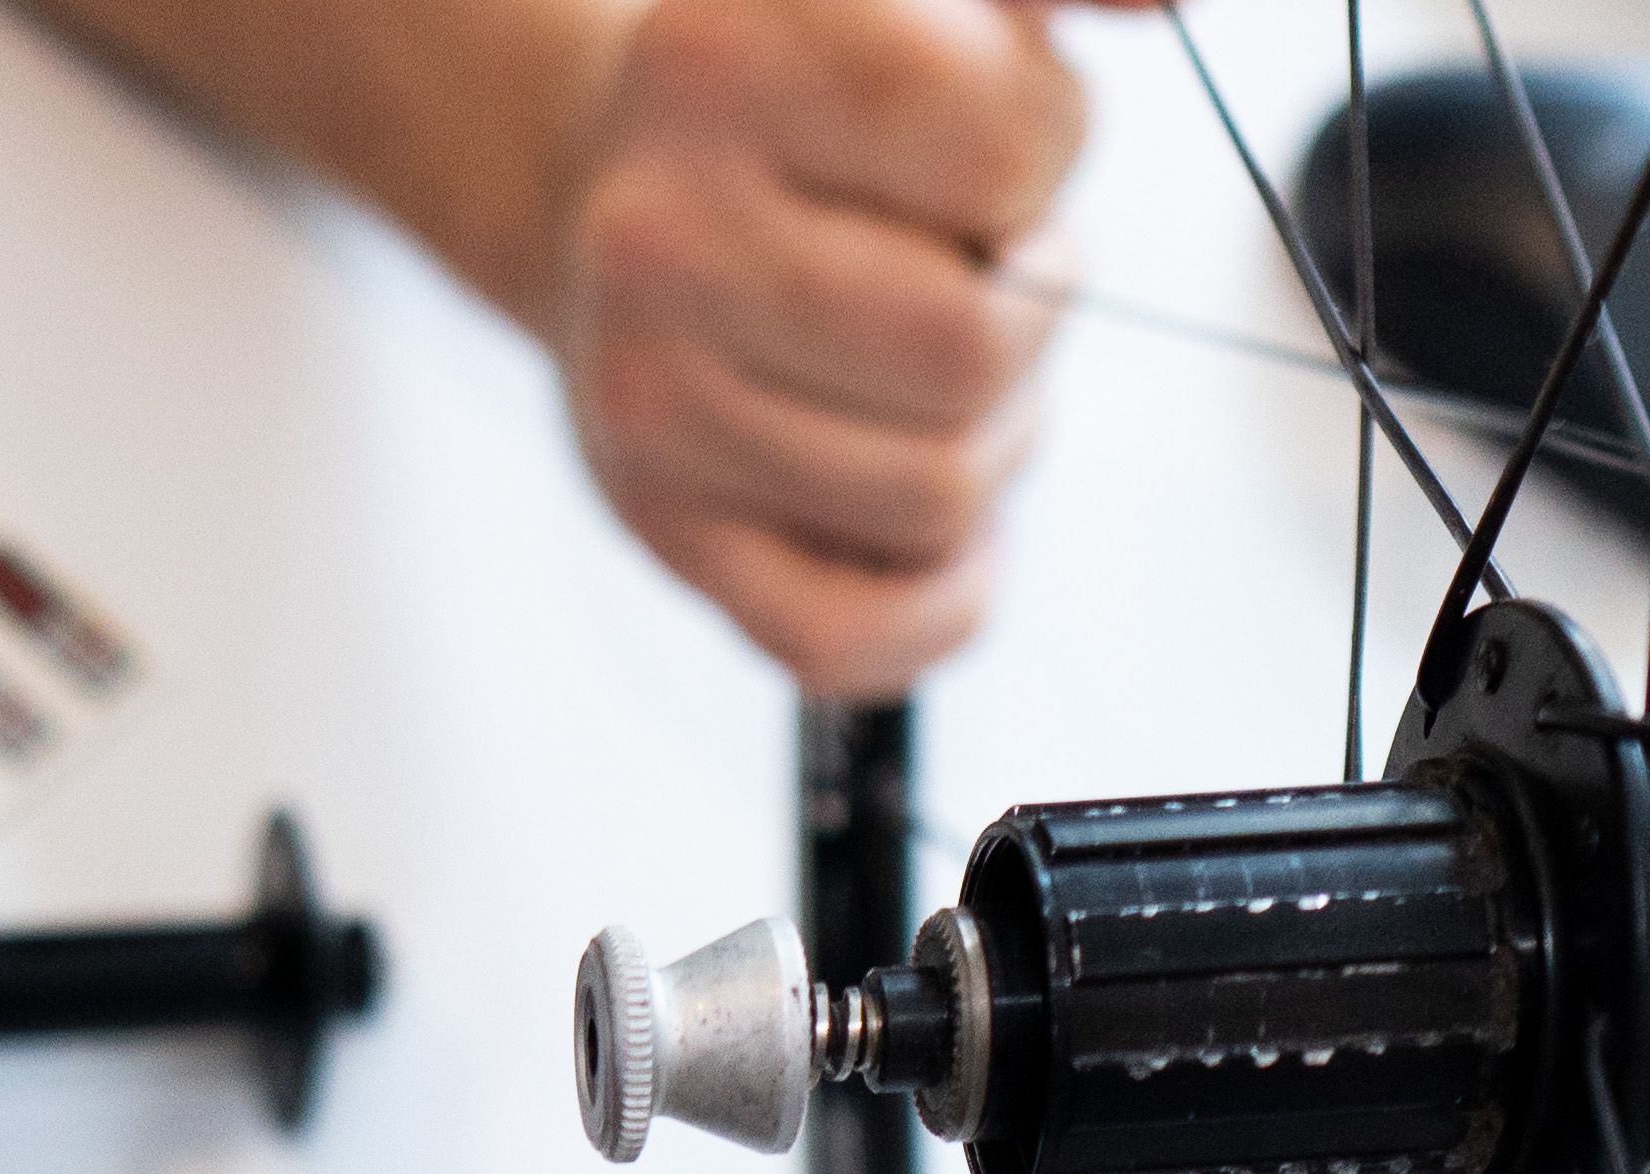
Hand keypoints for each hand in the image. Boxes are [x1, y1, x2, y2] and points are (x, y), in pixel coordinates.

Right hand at [551, 0, 1098, 695]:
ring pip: (941, 497)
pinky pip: (856, 638)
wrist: (602, 188)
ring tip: (930, 372)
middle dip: (1028, 310)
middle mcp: (656, 237)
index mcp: (723, 59)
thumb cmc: (797, 97)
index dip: (1047, 155)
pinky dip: (939, 596)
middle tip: (971, 272)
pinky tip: (939, 524)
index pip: (1008, 150)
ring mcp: (646, 405)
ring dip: (991, 443)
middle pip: (978, 345)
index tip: (987, 150)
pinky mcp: (664, 537)